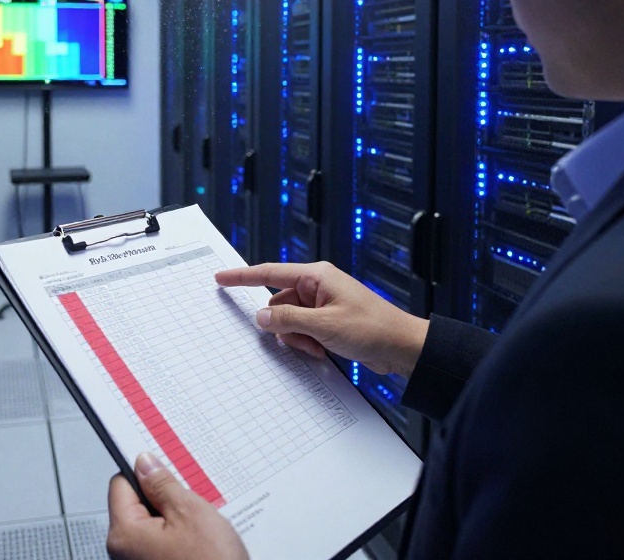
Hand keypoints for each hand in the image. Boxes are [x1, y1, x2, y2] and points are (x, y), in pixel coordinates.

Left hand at [106, 453, 248, 559]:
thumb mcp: (190, 512)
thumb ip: (163, 484)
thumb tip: (146, 463)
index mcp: (124, 534)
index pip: (121, 484)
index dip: (145, 472)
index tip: (164, 467)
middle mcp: (124, 554)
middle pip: (138, 505)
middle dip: (165, 498)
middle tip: (192, 500)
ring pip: (154, 525)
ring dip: (177, 519)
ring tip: (202, 527)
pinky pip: (163, 543)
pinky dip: (181, 537)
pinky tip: (201, 542)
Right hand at [215, 262, 428, 376]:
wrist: (402, 347)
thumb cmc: (372, 328)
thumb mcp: (325, 325)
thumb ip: (289, 320)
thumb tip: (262, 317)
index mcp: (316, 277)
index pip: (270, 273)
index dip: (242, 276)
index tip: (221, 278)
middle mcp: (317, 287)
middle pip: (279, 305)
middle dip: (284, 326)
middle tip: (304, 340)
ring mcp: (322, 305)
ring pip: (289, 322)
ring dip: (298, 339)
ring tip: (319, 348)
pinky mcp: (328, 322)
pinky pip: (303, 331)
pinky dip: (308, 343)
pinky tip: (324, 351)